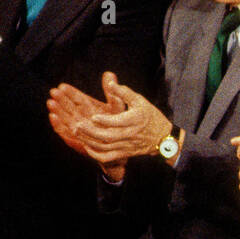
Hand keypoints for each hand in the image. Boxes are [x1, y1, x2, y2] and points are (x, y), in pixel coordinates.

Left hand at [47, 73, 165, 181]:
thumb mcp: (139, 100)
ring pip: (105, 147)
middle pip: (108, 136)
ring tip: (77, 133)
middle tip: (77, 125)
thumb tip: (109, 81)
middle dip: (91, 132)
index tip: (93, 116)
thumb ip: (123, 92)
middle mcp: (130, 134)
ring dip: (89, 141)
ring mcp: (126, 145)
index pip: (118, 122)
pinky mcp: (124, 153)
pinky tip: (87, 147)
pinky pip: (108, 157)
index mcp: (135, 120)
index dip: (105, 121)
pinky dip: (96, 154)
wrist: (162, 137)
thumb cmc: (150, 116)